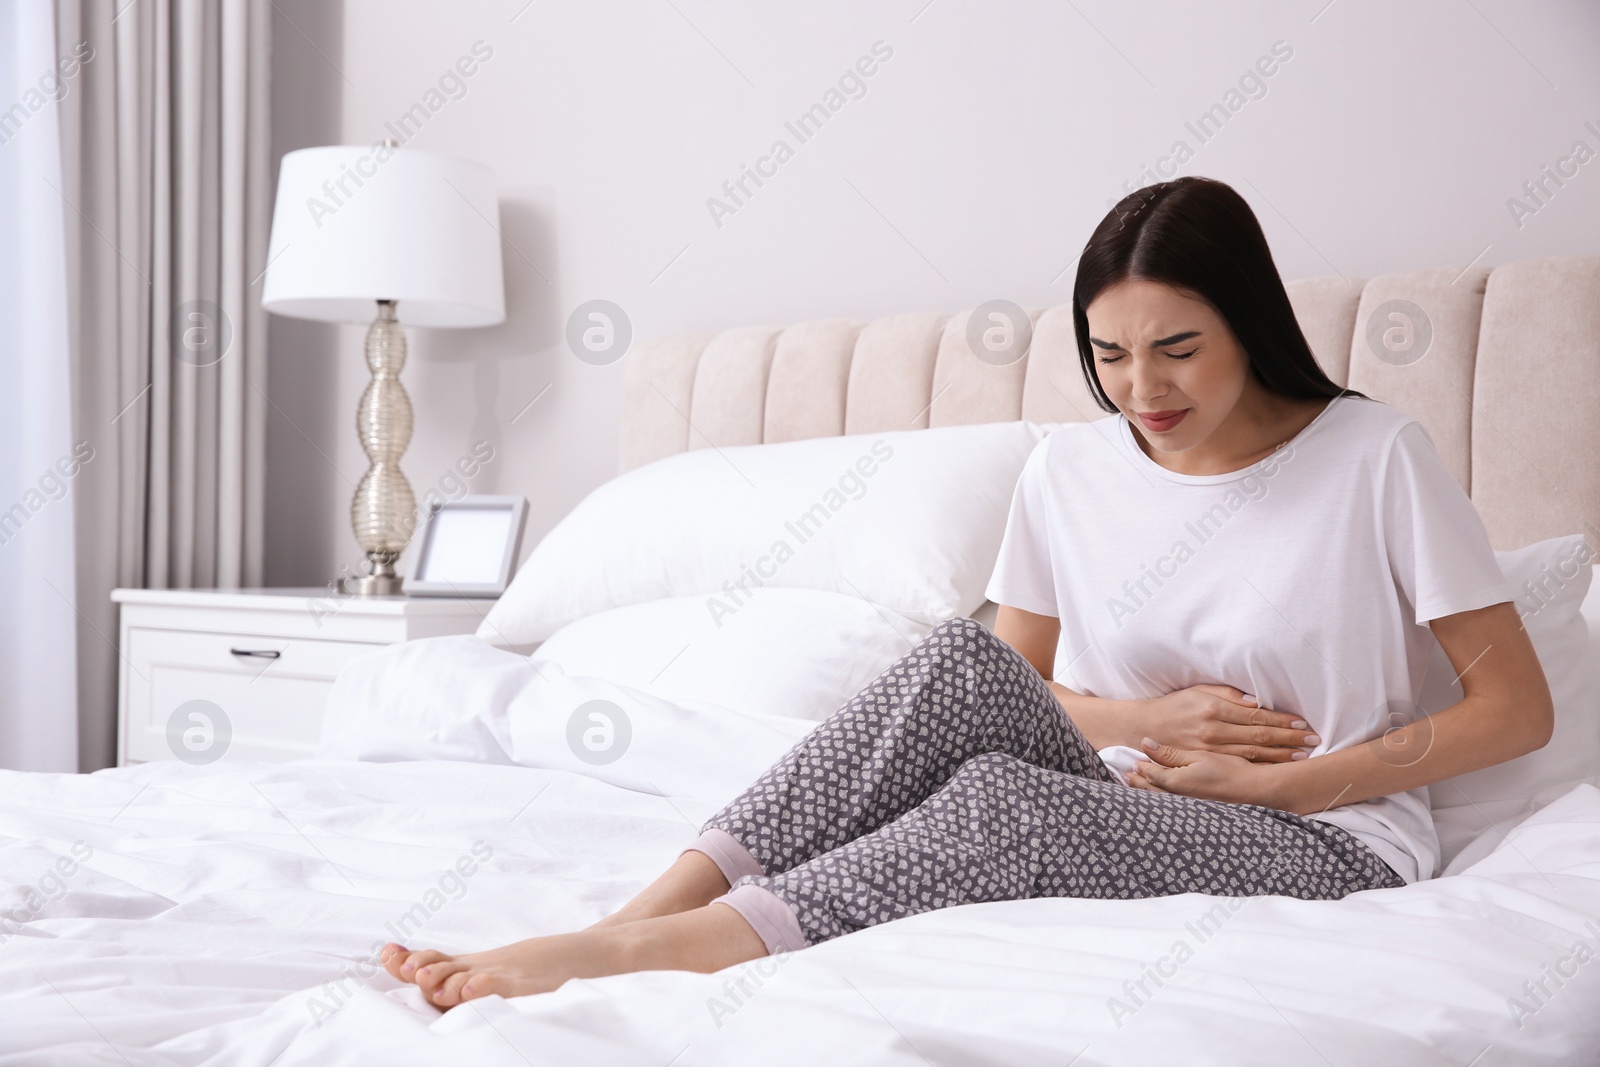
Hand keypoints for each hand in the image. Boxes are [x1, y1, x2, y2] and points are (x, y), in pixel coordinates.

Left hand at [1124, 737, 1284, 807]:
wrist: (1253, 789)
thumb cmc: (1228, 769)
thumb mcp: (1197, 756)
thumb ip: (1170, 753)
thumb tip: (1145, 743)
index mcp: (1174, 782)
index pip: (1149, 774)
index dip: (1140, 767)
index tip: (1133, 762)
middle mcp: (1176, 797)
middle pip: (1150, 790)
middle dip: (1138, 782)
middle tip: (1127, 775)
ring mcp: (1185, 806)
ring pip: (1159, 799)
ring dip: (1148, 791)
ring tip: (1138, 784)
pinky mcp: (1195, 809)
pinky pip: (1171, 804)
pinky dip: (1162, 798)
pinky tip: (1163, 795)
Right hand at [1137, 685, 1318, 762]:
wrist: (1144, 729)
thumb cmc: (1174, 707)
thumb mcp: (1197, 692)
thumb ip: (1227, 695)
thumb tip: (1255, 702)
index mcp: (1214, 709)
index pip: (1256, 717)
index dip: (1281, 721)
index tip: (1302, 723)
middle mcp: (1214, 731)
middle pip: (1260, 737)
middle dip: (1289, 739)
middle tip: (1313, 739)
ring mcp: (1211, 751)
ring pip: (1253, 755)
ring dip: (1281, 756)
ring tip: (1303, 755)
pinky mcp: (1207, 763)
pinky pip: (1240, 766)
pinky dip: (1262, 767)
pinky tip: (1278, 768)